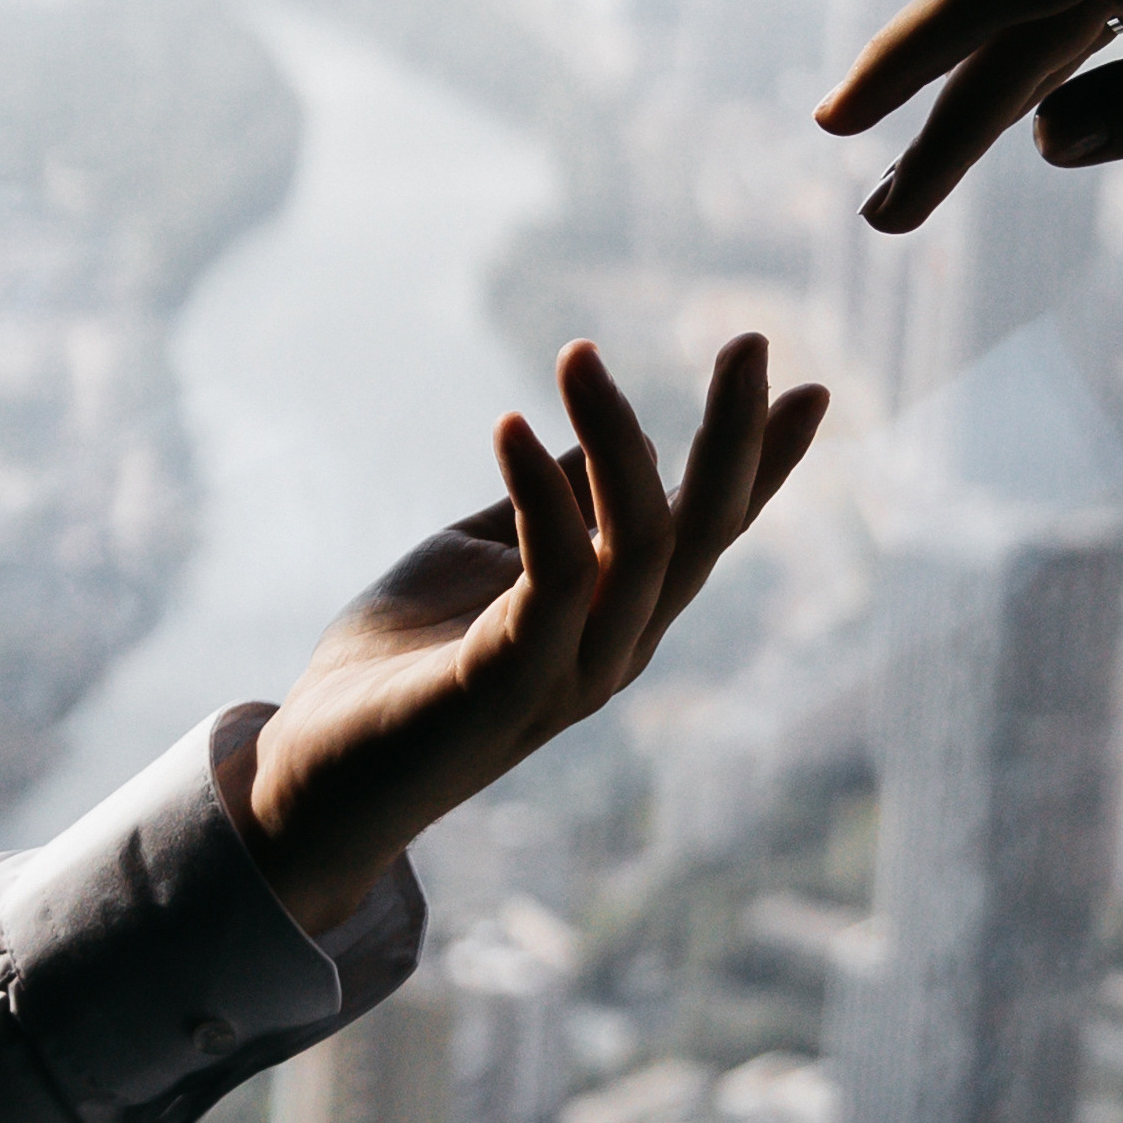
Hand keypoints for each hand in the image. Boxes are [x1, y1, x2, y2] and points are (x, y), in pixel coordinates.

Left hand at [225, 334, 828, 936]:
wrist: (311, 780)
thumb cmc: (393, 668)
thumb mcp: (476, 558)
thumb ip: (542, 508)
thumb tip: (599, 447)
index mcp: (618, 615)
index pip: (708, 531)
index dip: (763, 463)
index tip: (812, 387)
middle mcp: (616, 646)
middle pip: (701, 535)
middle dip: (736, 438)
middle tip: (747, 342)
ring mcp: (570, 673)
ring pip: (640, 546)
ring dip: (617, 439)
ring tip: (578, 352)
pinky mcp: (506, 686)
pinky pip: (554, 580)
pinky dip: (543, 497)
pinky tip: (511, 426)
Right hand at [815, 0, 1122, 227]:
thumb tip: (1044, 143)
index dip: (906, 64)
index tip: (835, 127)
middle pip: (1011, 12)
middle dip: (937, 112)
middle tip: (878, 215)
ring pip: (1061, 14)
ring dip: (994, 102)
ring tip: (927, 190)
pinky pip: (1113, 3)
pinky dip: (1065, 65)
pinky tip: (1039, 120)